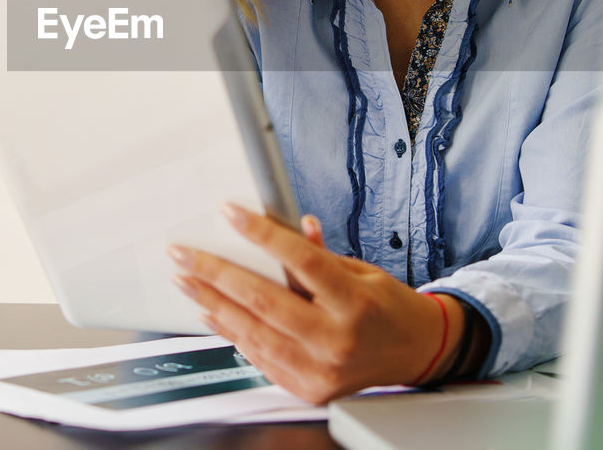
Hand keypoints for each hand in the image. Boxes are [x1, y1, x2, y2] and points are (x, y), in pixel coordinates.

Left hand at [169, 204, 463, 404]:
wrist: (418, 354)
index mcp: (354, 302)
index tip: (230, 213)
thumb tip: (291, 227)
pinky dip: (232, 334)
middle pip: (264, 300)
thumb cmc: (390, 309)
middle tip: (184, 253)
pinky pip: (260, 359)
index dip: (261, 234)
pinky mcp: (309, 389)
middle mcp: (337, 338)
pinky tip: (212, 314)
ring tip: (187, 281)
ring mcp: (321, 369)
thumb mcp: (363, 271)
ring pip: (253, 333)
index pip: (301, 261)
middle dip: (216, 273)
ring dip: (213, 305)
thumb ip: (321, 254)